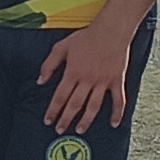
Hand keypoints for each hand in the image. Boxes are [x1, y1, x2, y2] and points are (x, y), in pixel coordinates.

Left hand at [34, 18, 136, 135]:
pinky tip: (114, 124)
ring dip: (87, 120)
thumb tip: (40, 81)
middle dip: (66, 119)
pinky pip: (119, 99)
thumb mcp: (61, 47)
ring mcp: (104, 81)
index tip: (48, 121)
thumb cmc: (86, 37)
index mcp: (73, 72)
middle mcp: (88, 79)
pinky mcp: (117, 80)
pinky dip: (117, 113)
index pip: (60, 96)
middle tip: (60, 130)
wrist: (111, 30)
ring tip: (80, 130)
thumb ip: (49, 65)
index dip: (53, 110)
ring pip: (94, 106)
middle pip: (75, 104)